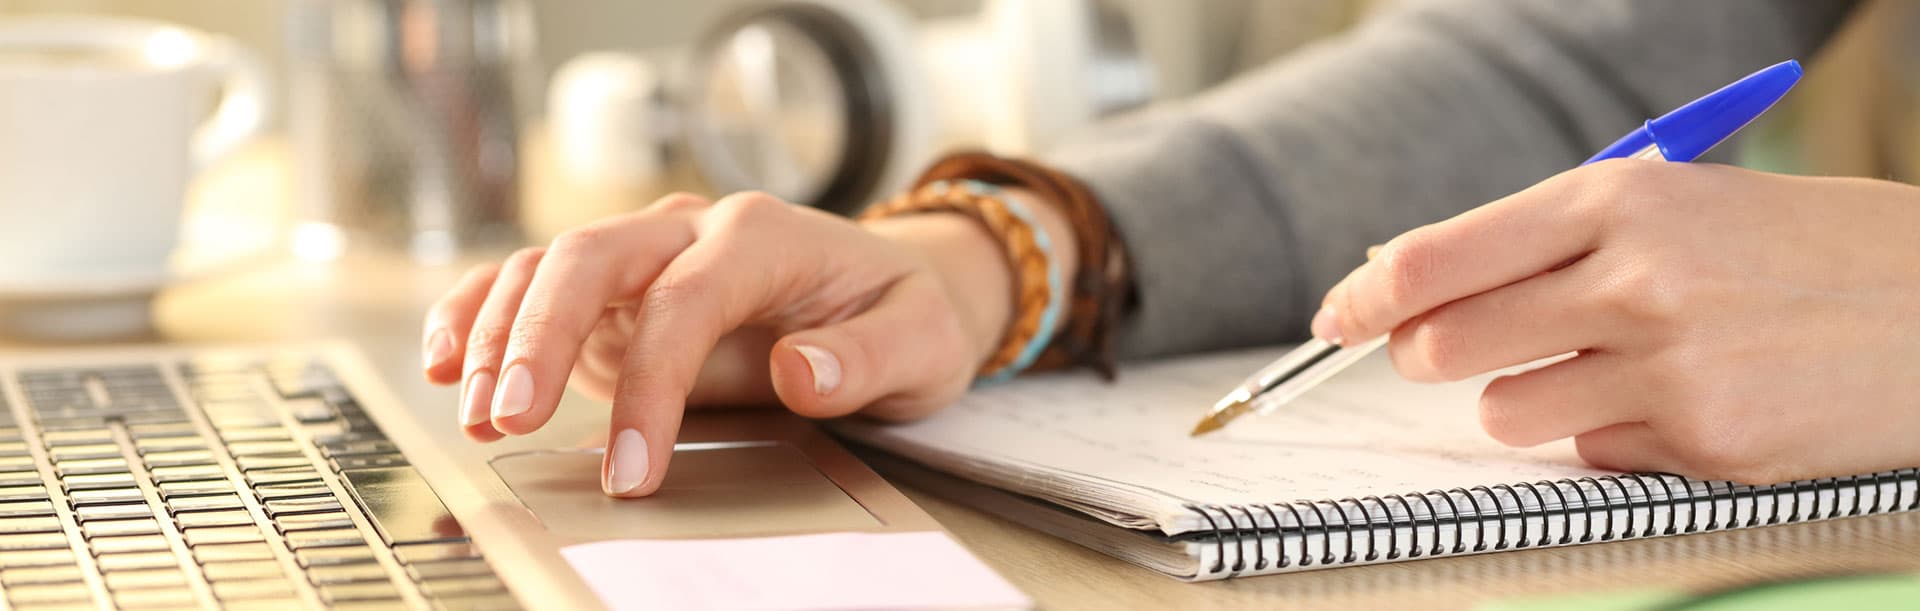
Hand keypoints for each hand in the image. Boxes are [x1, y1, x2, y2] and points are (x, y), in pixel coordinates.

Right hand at [420, 190, 1068, 495]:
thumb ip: (865, 358)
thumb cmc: (902, 315)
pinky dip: (482, 313)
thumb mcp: (919, 341)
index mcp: (760, 235)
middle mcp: (690, 232)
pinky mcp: (617, 294)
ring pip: (548, 268)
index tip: (634, 466)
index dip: (651, 384)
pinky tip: (448, 359)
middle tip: (509, 417)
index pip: (685, 301)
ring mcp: (646, 258)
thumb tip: (799, 372)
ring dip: (501, 334)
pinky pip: (533, 286)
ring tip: (478, 410)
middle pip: (591, 259)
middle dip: (538, 335)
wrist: (888, 292)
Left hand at [1314, 161, 1919, 483]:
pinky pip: (1591, 456)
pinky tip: (1686, 402)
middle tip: (1462, 350)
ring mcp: (1671, 368)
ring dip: (1532, 400)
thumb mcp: (1677, 206)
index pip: (1438, 257)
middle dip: (1432, 355)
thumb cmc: (1795, 250)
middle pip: (1445, 344)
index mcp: (1620, 200)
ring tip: (1616, 368)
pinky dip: (1615, 437)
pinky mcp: (1704, 445)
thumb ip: (1548, 238)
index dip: (1369, 296)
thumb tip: (1409, 280)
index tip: (1339, 316)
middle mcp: (1636, 280)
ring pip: (1504, 413)